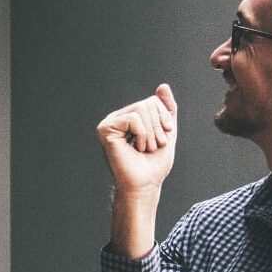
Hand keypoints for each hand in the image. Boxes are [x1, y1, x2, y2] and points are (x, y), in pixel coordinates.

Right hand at [96, 84, 177, 258]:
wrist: (145, 185)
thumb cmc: (154, 164)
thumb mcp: (166, 132)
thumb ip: (166, 109)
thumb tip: (163, 86)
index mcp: (130, 117)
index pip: (153, 101)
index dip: (163, 119)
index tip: (162, 139)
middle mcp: (118, 118)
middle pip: (148, 103)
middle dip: (158, 127)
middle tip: (152, 147)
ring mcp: (110, 123)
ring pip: (141, 109)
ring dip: (151, 134)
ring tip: (144, 149)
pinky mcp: (105, 129)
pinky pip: (133, 119)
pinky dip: (141, 134)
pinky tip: (135, 148)